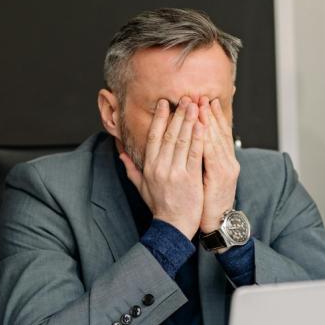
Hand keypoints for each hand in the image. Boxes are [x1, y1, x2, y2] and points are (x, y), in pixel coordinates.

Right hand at [118, 97, 204, 239]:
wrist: (173, 226)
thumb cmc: (159, 207)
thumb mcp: (142, 187)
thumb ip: (131, 169)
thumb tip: (120, 154)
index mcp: (150, 167)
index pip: (154, 137)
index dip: (159, 118)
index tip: (165, 104)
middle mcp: (161, 167)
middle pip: (169, 135)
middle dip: (177, 114)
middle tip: (184, 98)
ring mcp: (175, 172)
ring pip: (182, 141)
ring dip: (189, 121)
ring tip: (195, 105)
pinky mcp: (190, 178)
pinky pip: (195, 154)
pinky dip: (198, 139)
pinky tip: (203, 126)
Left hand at [198, 96, 239, 233]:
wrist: (217, 222)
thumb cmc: (207, 202)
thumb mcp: (205, 179)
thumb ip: (199, 161)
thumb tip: (192, 146)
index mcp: (224, 161)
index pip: (218, 134)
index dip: (212, 116)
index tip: (205, 101)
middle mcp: (228, 161)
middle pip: (219, 132)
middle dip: (209, 113)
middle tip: (201, 95)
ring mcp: (226, 168)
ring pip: (216, 138)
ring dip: (208, 120)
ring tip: (200, 104)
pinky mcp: (221, 176)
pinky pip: (212, 154)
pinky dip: (207, 139)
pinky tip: (202, 127)